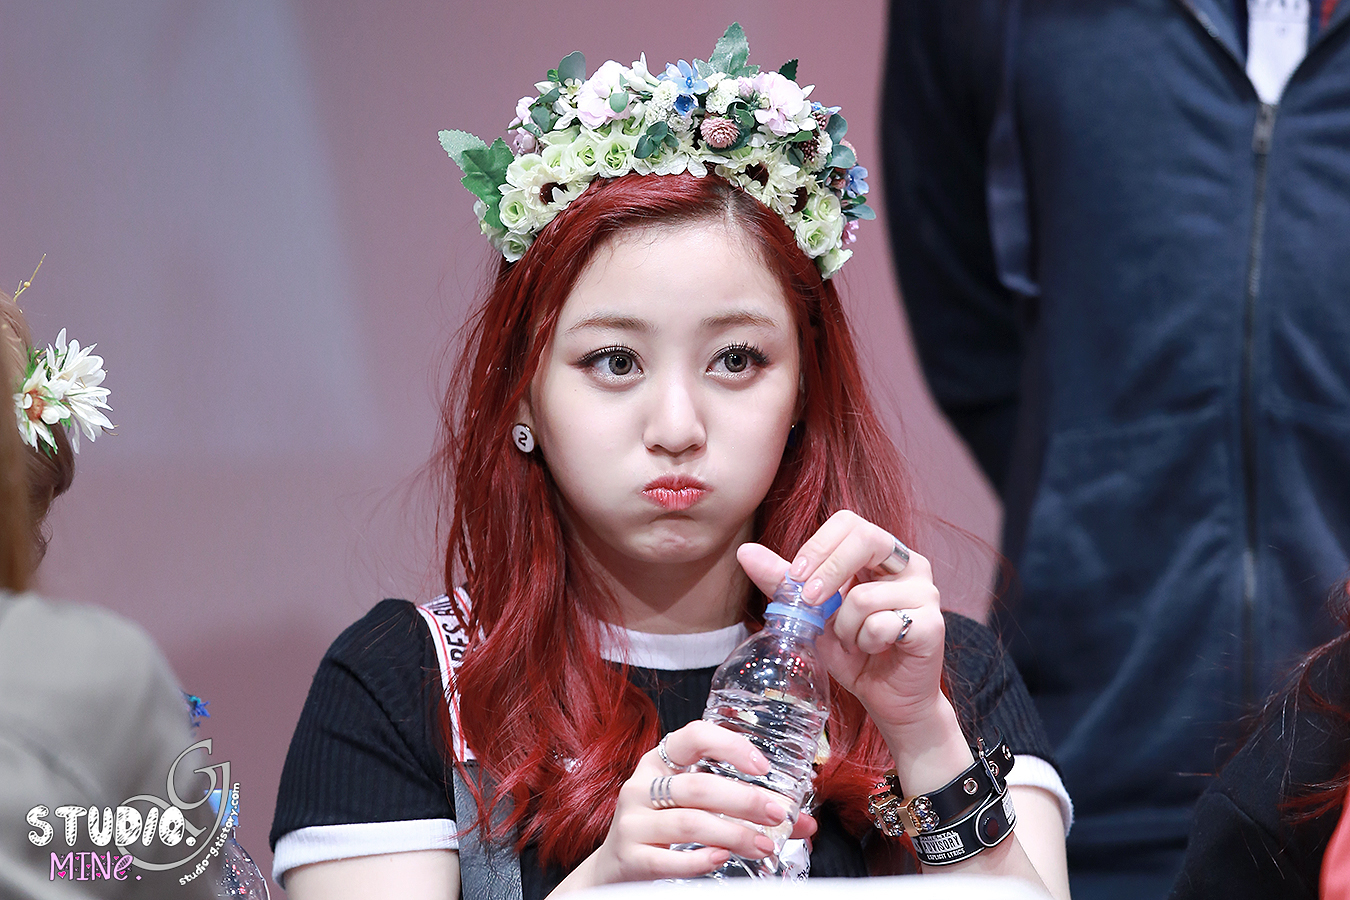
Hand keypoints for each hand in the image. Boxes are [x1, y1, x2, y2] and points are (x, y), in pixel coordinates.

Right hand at [564, 720, 817, 887]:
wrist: (615, 867)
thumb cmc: (664, 826)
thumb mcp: (694, 805)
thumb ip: (743, 809)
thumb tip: (803, 821)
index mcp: (661, 761)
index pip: (693, 737)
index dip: (729, 746)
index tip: (762, 766)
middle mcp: (642, 784)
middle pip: (698, 787)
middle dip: (745, 800)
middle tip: (779, 814)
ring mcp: (632, 820)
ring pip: (688, 822)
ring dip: (733, 834)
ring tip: (763, 845)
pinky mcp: (629, 855)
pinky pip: (667, 858)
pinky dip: (700, 860)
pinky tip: (723, 859)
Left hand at [737, 509, 945, 738]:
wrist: (886, 698)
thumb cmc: (852, 651)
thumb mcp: (811, 613)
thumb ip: (784, 582)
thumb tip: (745, 551)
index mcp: (881, 553)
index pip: (849, 523)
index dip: (818, 546)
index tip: (796, 577)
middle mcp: (909, 564)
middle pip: (866, 539)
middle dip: (828, 571)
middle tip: (813, 602)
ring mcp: (925, 592)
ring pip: (865, 596)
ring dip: (845, 628)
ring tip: (854, 642)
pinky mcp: (932, 624)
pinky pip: (882, 625)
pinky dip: (866, 643)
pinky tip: (875, 651)